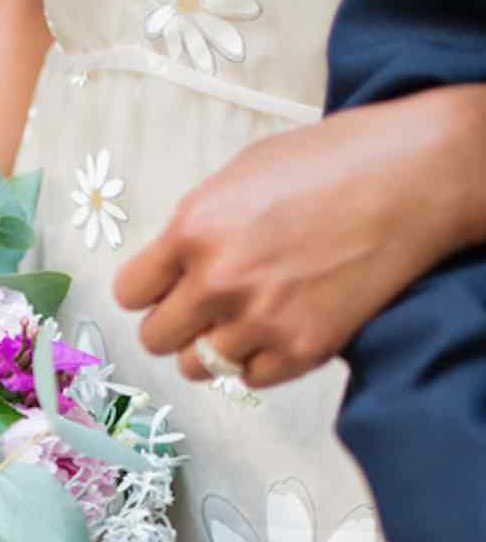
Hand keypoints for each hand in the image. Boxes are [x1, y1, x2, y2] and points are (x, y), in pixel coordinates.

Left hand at [113, 86, 485, 389]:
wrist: (410, 180)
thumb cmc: (330, 163)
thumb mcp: (241, 174)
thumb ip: (196, 225)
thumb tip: (169, 266)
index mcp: (194, 229)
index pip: (130, 293)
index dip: (149, 290)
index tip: (166, 287)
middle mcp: (218, 282)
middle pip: (156, 338)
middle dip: (176, 323)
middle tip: (206, 306)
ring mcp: (259, 321)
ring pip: (197, 366)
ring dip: (214, 346)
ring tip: (247, 315)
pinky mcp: (300, 350)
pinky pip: (250, 378)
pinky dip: (260, 359)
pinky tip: (281, 324)